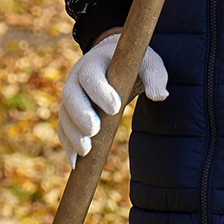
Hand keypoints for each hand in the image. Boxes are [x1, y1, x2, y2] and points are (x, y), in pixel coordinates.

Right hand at [56, 31, 168, 166]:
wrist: (114, 62)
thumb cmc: (134, 65)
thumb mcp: (148, 63)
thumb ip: (156, 76)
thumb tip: (160, 95)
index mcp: (95, 62)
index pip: (91, 74)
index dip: (100, 90)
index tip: (116, 107)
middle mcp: (77, 77)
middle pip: (71, 95)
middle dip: (81, 114)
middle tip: (95, 130)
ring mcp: (72, 95)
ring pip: (65, 114)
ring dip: (73, 134)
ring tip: (86, 150)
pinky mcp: (70, 112)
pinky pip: (64, 128)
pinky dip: (68, 144)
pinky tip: (75, 161)